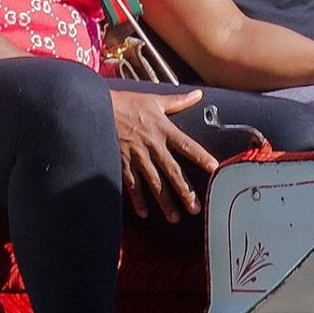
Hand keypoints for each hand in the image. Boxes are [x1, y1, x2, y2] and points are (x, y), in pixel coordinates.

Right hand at [109, 88, 218, 223]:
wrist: (98, 107)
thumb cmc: (128, 103)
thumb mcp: (155, 100)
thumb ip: (178, 100)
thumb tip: (199, 94)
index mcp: (164, 129)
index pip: (187, 145)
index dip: (201, 156)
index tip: (214, 168)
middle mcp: (152, 145)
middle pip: (172, 171)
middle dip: (184, 191)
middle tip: (195, 208)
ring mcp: (137, 156)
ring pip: (153, 183)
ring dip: (164, 201)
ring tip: (174, 218)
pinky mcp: (122, 162)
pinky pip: (132, 184)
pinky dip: (138, 199)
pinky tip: (145, 213)